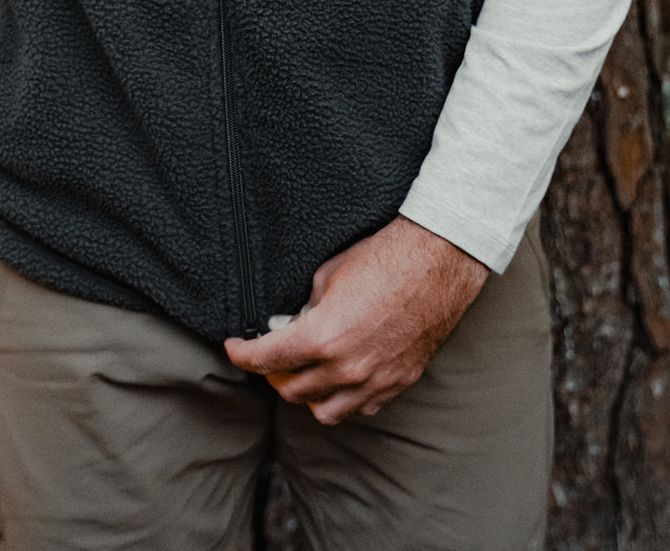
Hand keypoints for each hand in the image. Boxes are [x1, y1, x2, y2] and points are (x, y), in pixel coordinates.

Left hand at [223, 218, 488, 425]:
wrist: (435, 263)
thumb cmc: (382, 259)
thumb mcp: (327, 276)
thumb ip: (306, 308)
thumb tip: (293, 321)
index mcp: (321, 339)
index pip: (266, 360)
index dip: (242, 355)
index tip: (234, 348)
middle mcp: (345, 369)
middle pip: (292, 389)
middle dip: (274, 373)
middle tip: (270, 356)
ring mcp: (373, 381)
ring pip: (325, 410)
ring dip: (308, 393)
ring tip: (305, 372)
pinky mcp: (397, 383)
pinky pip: (361, 407)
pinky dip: (345, 399)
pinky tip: (341, 378)